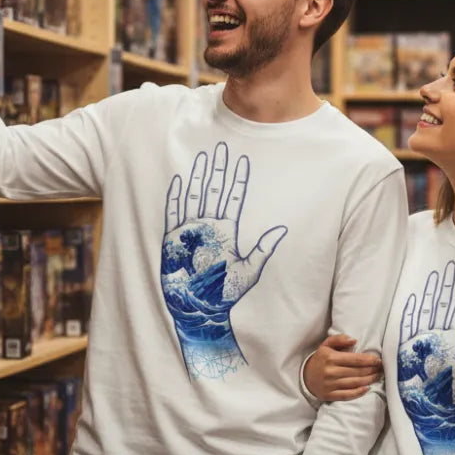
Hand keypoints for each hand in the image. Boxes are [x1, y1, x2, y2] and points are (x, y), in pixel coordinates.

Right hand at [160, 141, 286, 378]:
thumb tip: (281, 230)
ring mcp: (190, 231)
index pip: (233, 199)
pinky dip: (175, 197)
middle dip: (218, 169)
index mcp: (226, 232)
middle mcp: (208, 227)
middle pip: (214, 191)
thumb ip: (263, 249)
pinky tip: (179, 180)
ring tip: (203, 156)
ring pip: (195, 196)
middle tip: (223, 145)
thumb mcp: (249, 271)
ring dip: (199, 177)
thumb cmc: (224, 294)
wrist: (199, 309)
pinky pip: (173, 213)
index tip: (243, 160)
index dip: (238, 180)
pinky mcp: (172, 240)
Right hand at [304, 334, 382, 401]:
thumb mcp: (326, 345)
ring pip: (354, 383)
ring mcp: (330, 385)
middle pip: (357, 372)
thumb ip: (339, 339)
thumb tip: (354, 340)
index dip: (369, 360)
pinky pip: (347, 395)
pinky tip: (367, 388)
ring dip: (369, 380)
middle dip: (372, 370)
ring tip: (377, 376)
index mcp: (330, 358)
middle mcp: (330, 372)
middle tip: (381, 368)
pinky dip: (359, 392)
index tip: (378, 360)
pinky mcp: (330, 395)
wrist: (306, 377)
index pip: (355, 359)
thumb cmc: (320, 359)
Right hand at [398, 260, 454, 454]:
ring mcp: (421, 341)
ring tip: (433, 276)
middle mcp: (436, 337)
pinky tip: (413, 297)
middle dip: (445, 287)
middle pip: (440, 306)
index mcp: (451, 341)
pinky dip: (410, 312)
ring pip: (426, 310)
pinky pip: (407, 326)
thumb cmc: (454, 396)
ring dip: (429, 294)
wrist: (433, 412)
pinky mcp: (406, 349)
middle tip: (449, 266)